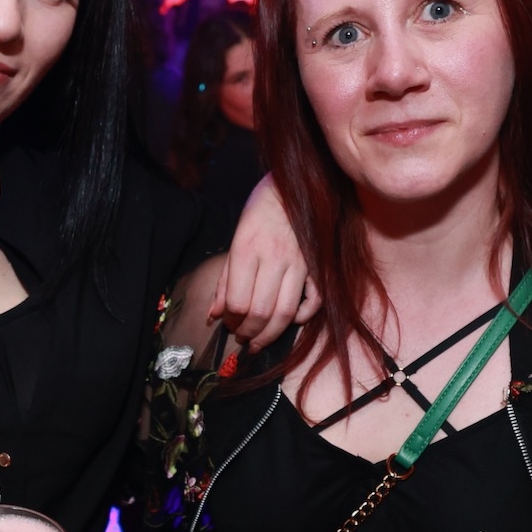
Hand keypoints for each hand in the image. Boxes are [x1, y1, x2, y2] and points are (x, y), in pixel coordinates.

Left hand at [211, 175, 320, 350]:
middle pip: (261, 312)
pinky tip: (290, 321)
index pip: (238, 301)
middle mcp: (274, 258)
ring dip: (270, 335)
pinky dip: (303, 317)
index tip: (228, 324)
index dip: (231, 320)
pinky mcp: (317, 266)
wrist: (292, 189)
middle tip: (242, 339)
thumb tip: (214, 315)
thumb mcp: (234, 241)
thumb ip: (225, 281)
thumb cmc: (258, 214)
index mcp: (248, 250)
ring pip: (286, 313)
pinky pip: (315, 301)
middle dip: (248, 333)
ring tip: (258, 342)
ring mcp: (299, 263)